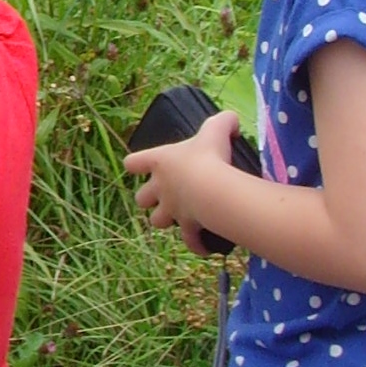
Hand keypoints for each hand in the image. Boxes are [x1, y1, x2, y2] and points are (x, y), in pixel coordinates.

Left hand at [125, 108, 238, 256]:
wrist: (212, 189)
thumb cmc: (208, 156)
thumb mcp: (216, 129)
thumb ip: (223, 121)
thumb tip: (232, 121)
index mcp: (159, 162)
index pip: (133, 163)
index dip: (136, 164)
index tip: (144, 165)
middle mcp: (160, 188)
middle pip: (141, 198)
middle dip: (149, 199)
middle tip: (166, 193)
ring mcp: (171, 209)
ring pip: (156, 221)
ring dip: (166, 220)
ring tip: (181, 216)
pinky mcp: (187, 226)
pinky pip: (188, 240)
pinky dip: (195, 243)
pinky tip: (204, 246)